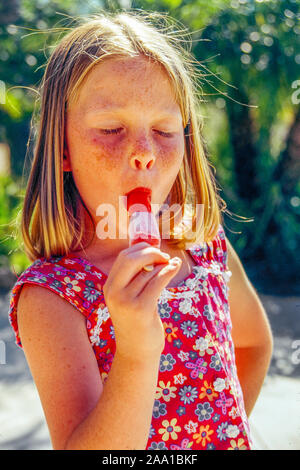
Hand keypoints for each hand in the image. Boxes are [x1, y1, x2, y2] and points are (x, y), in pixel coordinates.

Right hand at [103, 242, 181, 361]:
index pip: (123, 257)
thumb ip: (134, 278)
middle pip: (132, 259)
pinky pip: (158, 281)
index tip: (154, 249)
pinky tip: (176, 266)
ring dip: (164, 265)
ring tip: (172, 265)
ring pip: (149, 272)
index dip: (140, 248)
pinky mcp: (141, 308)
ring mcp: (126, 301)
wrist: (136, 352)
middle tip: (164, 256)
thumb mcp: (128, 298)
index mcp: (109, 287)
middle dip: (151, 252)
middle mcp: (114, 292)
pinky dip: (169, 270)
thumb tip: (152, 251)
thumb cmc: (137, 322)